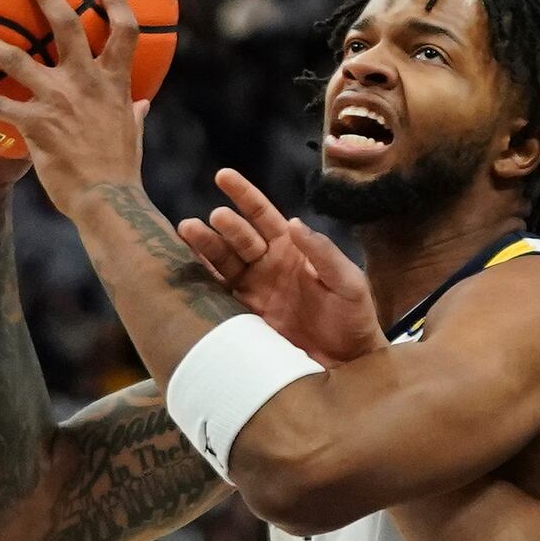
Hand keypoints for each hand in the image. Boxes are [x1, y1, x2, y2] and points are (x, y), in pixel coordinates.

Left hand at [0, 0, 146, 218]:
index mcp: (114, 83)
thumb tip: (143, 103)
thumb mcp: (133, 135)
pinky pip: (2, 106)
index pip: (124, 33)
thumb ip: (133, 113)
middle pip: (65, 26)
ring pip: (17, 60)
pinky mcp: (37, 125)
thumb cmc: (121, 170)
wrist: (109, 200)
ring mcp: (60, 101)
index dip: (117, 5)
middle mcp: (86, 83)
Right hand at [178, 168, 387, 367]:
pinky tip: (186, 266)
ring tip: (188, 230)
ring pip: (222, 260)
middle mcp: (267, 264)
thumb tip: (295, 223)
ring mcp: (252, 290)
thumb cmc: (353, 318)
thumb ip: (323, 253)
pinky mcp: (243, 316)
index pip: (263, 215)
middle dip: (225, 226)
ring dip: (205, 245)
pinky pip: (217, 292)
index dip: (244, 195)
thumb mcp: (347, 282)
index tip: (223, 176)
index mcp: (292, 249)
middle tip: (214, 218)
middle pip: (239, 237)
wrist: (346, 364)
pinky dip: (201, 279)